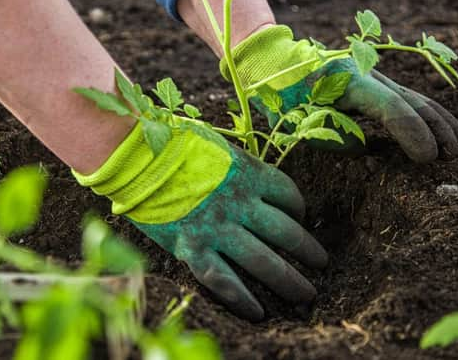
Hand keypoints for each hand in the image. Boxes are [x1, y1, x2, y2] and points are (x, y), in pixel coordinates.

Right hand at [74, 119, 326, 320]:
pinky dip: (244, 299)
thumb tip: (251, 177)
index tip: (300, 217)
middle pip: (285, 232)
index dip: (299, 208)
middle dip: (308, 250)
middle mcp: (240, 203)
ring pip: (263, 261)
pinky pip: (225, 280)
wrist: (134, 156)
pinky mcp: (193, 248)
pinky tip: (259, 313)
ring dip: (289, 279)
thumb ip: (238, 164)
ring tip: (307, 294)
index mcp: (248, 173)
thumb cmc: (173, 143)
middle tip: (322, 263)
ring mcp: (218, 228)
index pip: (288, 194)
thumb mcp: (217, 146)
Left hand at [221, 25, 457, 162]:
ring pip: (412, 96)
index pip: (390, 108)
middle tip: (450, 156)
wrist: (274, 60)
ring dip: (436, 119)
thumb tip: (365, 147)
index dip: (412, 133)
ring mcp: (371, 74)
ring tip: (456, 143)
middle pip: (410, 100)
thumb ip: (332, 136)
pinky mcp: (371, 80)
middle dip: (434, 128)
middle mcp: (366, 73)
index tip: (427, 158)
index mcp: (348, 81)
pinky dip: (424, 111)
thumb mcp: (297, 120)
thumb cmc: (280, 93)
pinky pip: (403, 96)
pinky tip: (439, 125)